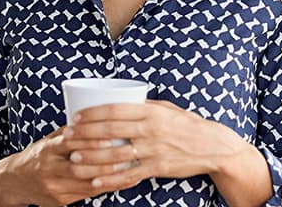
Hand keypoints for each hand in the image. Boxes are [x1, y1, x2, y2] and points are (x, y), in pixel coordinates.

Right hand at [0, 127, 122, 206]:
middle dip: (105, 162)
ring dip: (111, 177)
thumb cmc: (39, 155)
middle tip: (128, 154)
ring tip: (132, 168)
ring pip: (86, 183)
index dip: (91, 140)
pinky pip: (88, 195)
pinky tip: (123, 182)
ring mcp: (54, 187)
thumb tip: (100, 117)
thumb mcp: (50, 140)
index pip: (70, 143)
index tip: (111, 134)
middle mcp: (49, 169)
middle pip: (79, 166)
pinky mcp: (60, 201)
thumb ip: (71, 132)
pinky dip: (107, 188)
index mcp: (47, 149)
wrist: (15, 181)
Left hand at [63, 100, 253, 191]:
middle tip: (67, 137)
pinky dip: (110, 179)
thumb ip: (144, 106)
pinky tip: (95, 181)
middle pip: (110, 131)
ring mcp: (153, 150)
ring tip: (74, 158)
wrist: (213, 146)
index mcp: (151, 111)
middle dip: (84, 134)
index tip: (75, 117)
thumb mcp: (167, 109)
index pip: (114, 110)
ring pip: (116, 155)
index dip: (91, 114)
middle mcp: (151, 129)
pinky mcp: (157, 167)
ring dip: (91, 158)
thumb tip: (121, 101)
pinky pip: (129, 175)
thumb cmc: (188, 125)